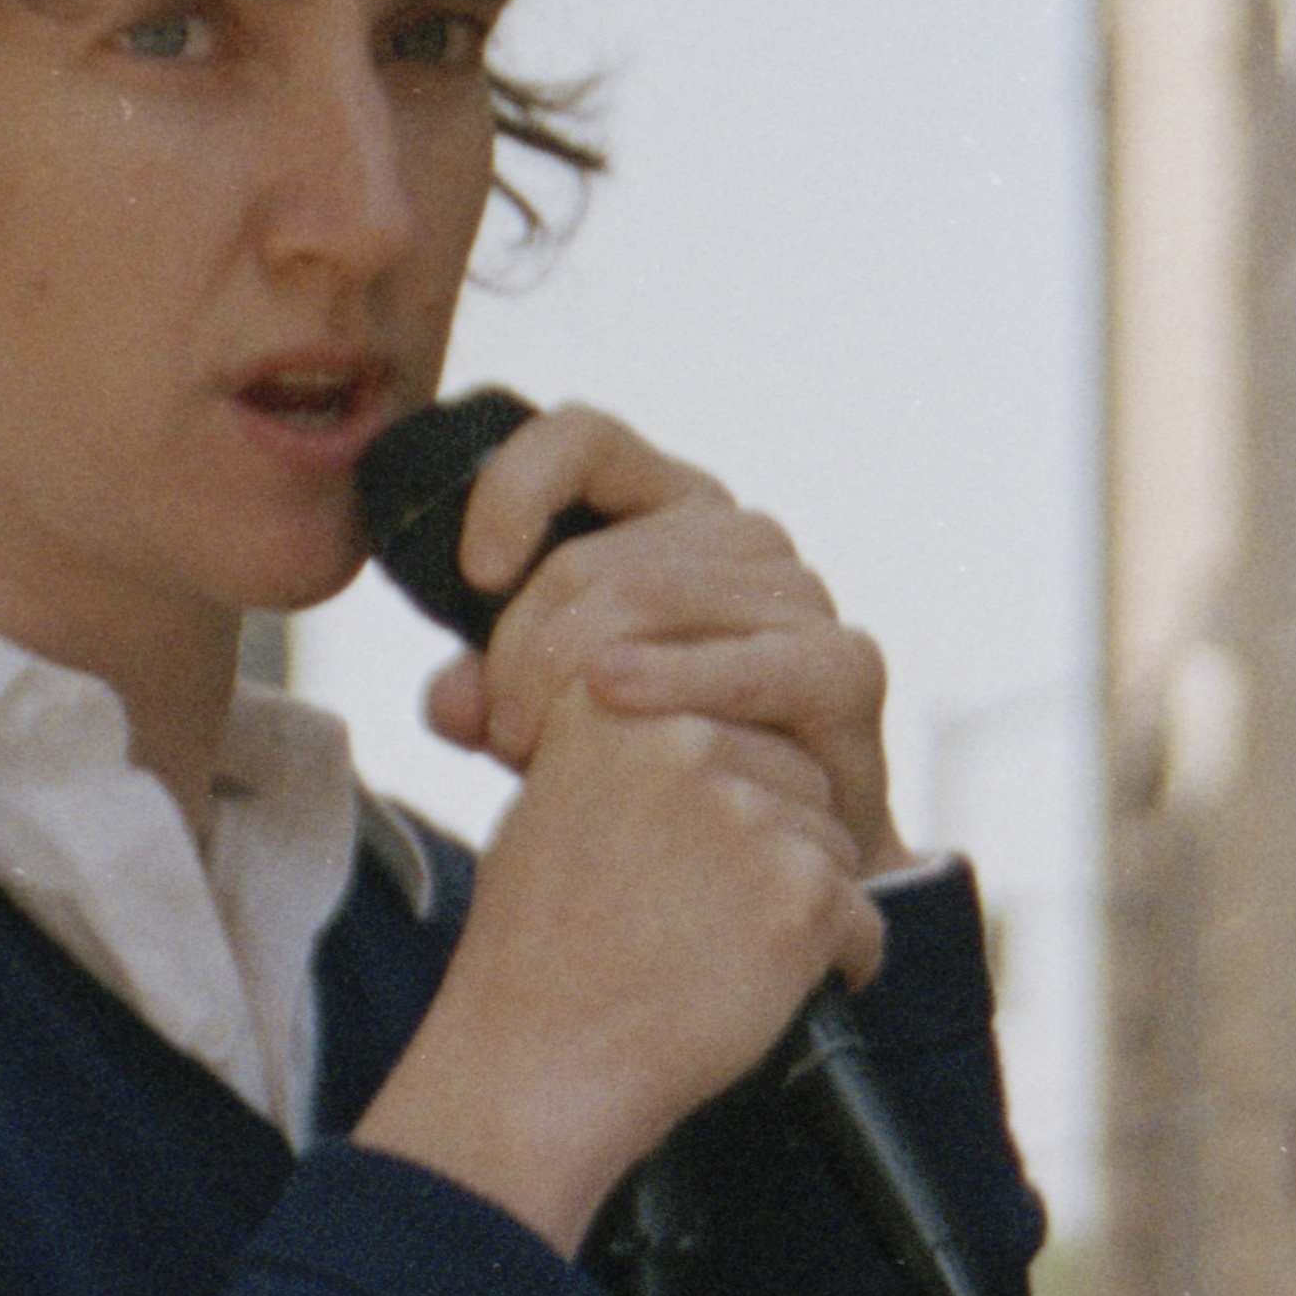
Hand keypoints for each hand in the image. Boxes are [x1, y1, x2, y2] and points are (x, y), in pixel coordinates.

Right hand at [347, 647, 877, 1252]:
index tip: (671, 860)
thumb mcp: (557, 800)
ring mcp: (748, 811)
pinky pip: (861, 919)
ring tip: (704, 953)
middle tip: (683, 917)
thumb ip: (636, 741)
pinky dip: (829, 964)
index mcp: (615, 702)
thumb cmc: (542, 948)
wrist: (536, 1064)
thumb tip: (717, 719)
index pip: (733, 718)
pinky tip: (749, 989)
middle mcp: (685, 738)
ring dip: (793, 904)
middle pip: (794, 771)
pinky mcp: (800, 890)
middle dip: (764, 845)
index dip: (718, 800)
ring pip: (829, 841)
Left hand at [407, 405, 895, 857]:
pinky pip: (745, 661)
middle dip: (521, 646)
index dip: (516, 486)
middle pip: (594, 554)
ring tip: (531, 753)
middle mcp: (739, 534)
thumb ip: (492, 693)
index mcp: (665, 509)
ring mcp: (801, 595)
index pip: (584, 438)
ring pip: (651, 598)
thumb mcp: (550, 718)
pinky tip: (613, 699)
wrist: (774, 857)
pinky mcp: (846, 667)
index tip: (473, 574)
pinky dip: (671, 679)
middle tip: (498, 729)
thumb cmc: (657, 765)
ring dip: (569, 680)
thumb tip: (448, 697)